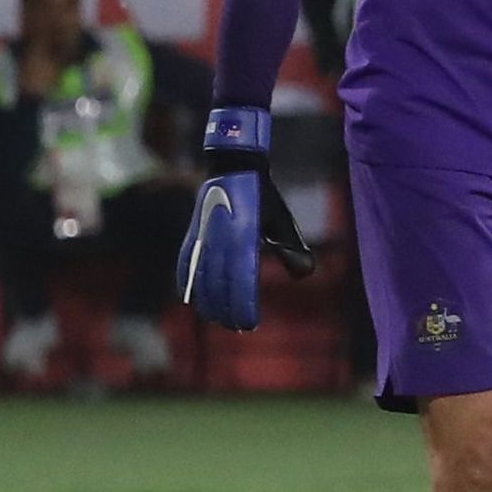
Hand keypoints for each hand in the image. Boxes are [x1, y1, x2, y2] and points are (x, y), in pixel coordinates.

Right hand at [174, 106, 317, 328]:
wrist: (233, 165)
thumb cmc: (263, 196)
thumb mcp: (282, 220)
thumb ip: (291, 248)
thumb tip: (306, 272)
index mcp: (244, 235)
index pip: (242, 279)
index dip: (243, 304)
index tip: (249, 323)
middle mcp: (220, 238)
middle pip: (220, 284)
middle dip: (227, 309)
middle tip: (238, 326)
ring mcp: (202, 236)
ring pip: (201, 278)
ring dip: (208, 302)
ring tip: (219, 319)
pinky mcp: (192, 234)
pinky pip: (185, 263)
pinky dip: (187, 282)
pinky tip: (190, 298)